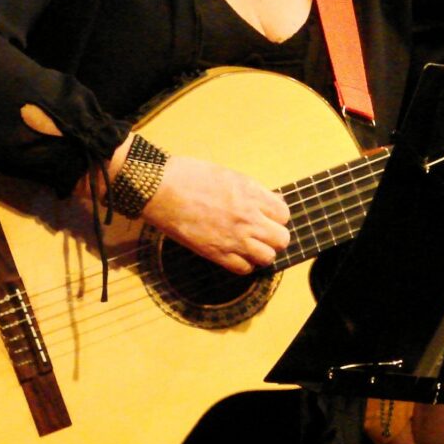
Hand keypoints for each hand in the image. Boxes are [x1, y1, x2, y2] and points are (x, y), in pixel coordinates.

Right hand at [140, 155, 290, 273]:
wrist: (160, 188)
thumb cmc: (190, 175)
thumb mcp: (229, 174)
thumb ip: (252, 190)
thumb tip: (270, 200)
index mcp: (251, 194)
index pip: (283, 214)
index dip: (277, 216)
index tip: (268, 216)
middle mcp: (247, 218)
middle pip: (282, 240)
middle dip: (275, 236)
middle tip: (263, 233)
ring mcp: (233, 238)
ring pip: (267, 257)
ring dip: (262, 252)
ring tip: (250, 245)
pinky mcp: (216, 253)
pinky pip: (244, 269)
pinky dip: (244, 264)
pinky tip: (236, 254)